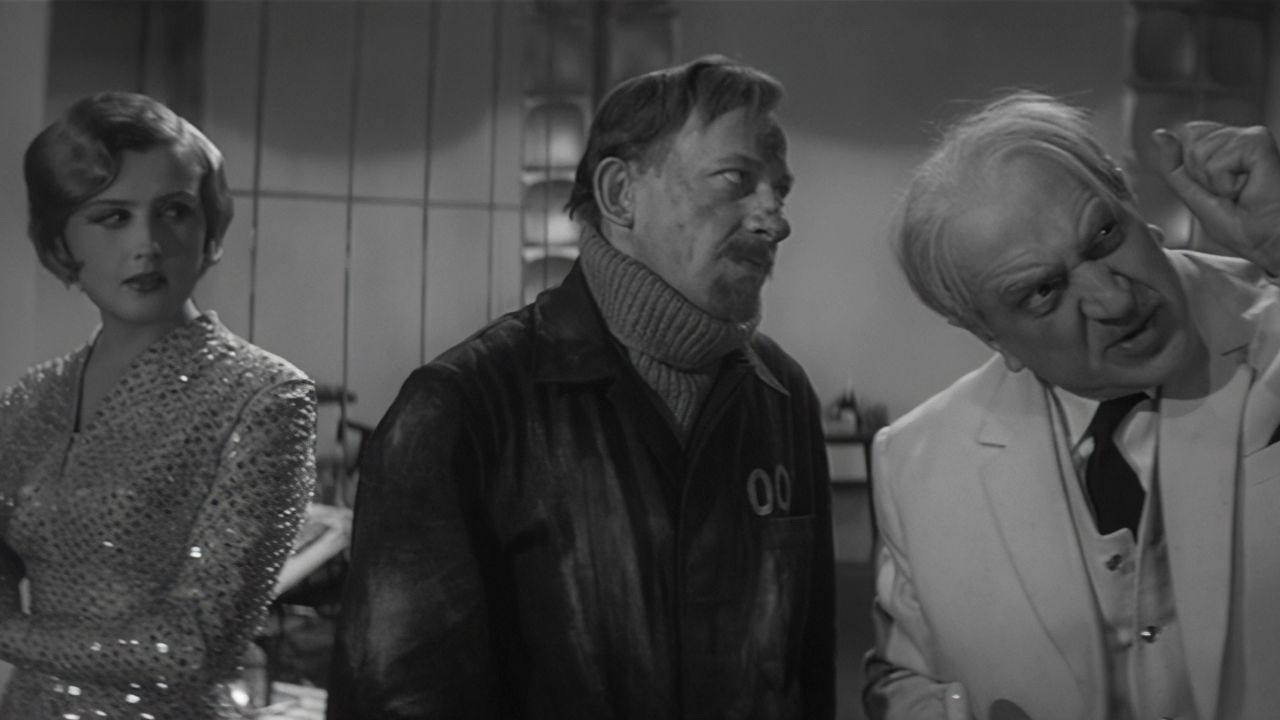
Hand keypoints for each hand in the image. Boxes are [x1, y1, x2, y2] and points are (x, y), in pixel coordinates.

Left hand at [1151, 122, 1279, 274]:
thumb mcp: (1195, 196)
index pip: (1188, 134)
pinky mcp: (1258, 141)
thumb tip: (1159, 134)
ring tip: (1241, 192)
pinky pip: (1216, 161)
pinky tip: (1248, 187)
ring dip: (1214, 182)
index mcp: (1225, 145)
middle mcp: (1238, 136)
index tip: (1219, 188)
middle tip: (1231, 193)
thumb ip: (1175, 165)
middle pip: (1190, 139)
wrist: (1270, 241)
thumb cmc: (1242, 225)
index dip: (1192, 166)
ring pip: (1199, 151)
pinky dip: (1225, 184)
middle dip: (1200, 175)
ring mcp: (1250, 136)